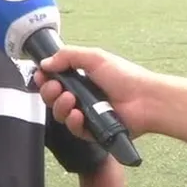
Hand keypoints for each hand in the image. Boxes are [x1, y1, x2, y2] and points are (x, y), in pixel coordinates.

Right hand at [33, 46, 154, 139]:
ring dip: (60, 106)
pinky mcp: (92, 131)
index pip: (54, 79)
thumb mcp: (94, 57)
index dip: (45, 79)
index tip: (41, 76)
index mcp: (81, 78)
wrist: (145, 99)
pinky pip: (74, 129)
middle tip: (56, 88)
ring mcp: (86, 113)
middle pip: (52, 98)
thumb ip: (67, 56)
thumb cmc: (125, 76)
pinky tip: (78, 114)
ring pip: (60, 115)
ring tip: (71, 100)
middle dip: (49, 92)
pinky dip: (73, 122)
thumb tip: (45, 63)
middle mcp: (82, 96)